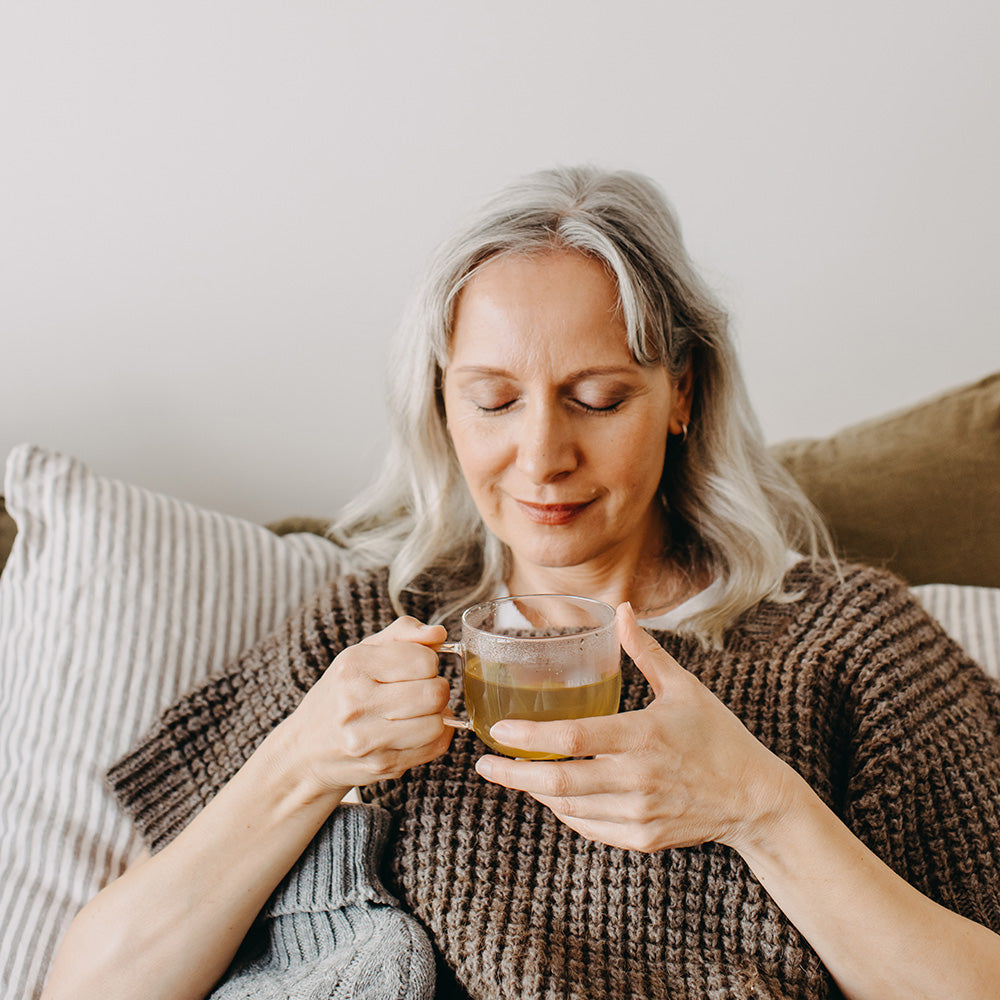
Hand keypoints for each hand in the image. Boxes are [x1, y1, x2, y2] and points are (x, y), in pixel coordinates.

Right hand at [285, 616, 453, 793]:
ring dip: (436, 716)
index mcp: (353, 665)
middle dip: (436, 688)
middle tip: (420, 690)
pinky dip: (433, 737)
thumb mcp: (364, 652)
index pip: (423, 660)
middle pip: (435, 693)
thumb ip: (403, 632)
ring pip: (437, 723)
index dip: (428, 661)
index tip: (414, 667)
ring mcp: (367, 738)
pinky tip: (413, 731)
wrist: (306, 749)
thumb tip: (439, 633)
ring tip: (416, 712)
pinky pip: (435, 747)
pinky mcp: (381, 764)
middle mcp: (356, 702)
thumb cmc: (341, 693)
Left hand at [473, 603, 792, 852]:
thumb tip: (621, 610)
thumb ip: (646, 652)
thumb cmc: (719, 737)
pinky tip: (555, 796)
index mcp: (644, 735)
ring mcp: (640, 814)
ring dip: (538, 792)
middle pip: (559, 782)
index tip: (499, 731)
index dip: (531, 737)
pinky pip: (591, 827)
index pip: (573, 738)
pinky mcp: (643, 838)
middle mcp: (638, 779)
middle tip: (485, 765)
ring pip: (570, 807)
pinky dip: (567, 812)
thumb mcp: (685, 688)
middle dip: (514, 775)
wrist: (756, 799)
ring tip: (516, 775)